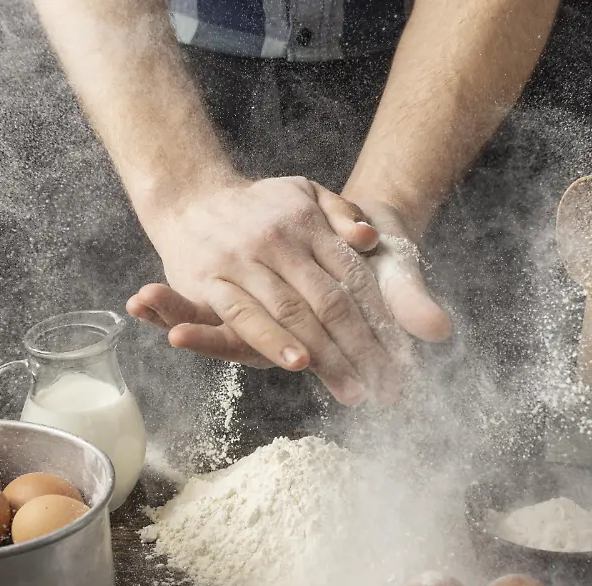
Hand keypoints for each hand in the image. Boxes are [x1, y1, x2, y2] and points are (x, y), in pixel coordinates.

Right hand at [138, 176, 406, 405]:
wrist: (188, 197)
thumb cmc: (257, 206)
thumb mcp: (305, 192)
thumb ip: (341, 213)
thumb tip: (370, 239)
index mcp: (307, 222)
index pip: (354, 276)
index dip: (382, 318)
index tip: (403, 354)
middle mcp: (277, 241)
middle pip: (330, 302)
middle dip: (362, 348)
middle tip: (389, 386)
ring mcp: (243, 261)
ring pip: (293, 313)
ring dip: (326, 355)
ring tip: (353, 387)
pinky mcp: (211, 282)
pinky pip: (244, 317)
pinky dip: (272, 341)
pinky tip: (297, 364)